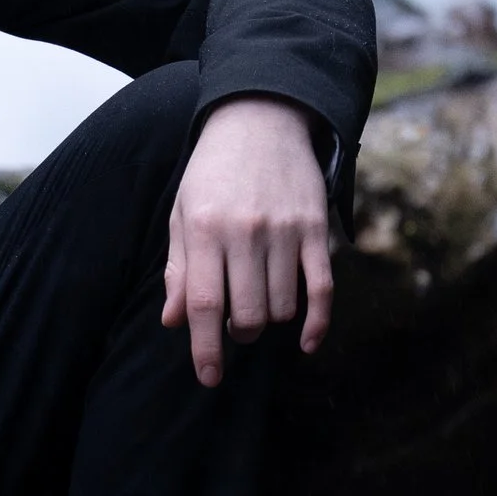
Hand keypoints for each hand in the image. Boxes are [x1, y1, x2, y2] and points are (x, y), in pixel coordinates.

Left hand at [163, 96, 334, 387]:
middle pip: (247, 314)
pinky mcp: (314, 228)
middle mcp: (244, 232)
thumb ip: (179, 268)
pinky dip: (316, 323)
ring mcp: (283, 231)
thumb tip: (174, 322)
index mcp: (204, 229)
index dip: (206, 349)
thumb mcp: (183, 213)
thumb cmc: (213, 172)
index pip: (205, 305)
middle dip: (240, 333)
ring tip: (260, 306)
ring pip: (282, 307)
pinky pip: (322, 289)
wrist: (261, 119)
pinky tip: (306, 343)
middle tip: (236, 325)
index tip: (209, 376)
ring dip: (270, 321)